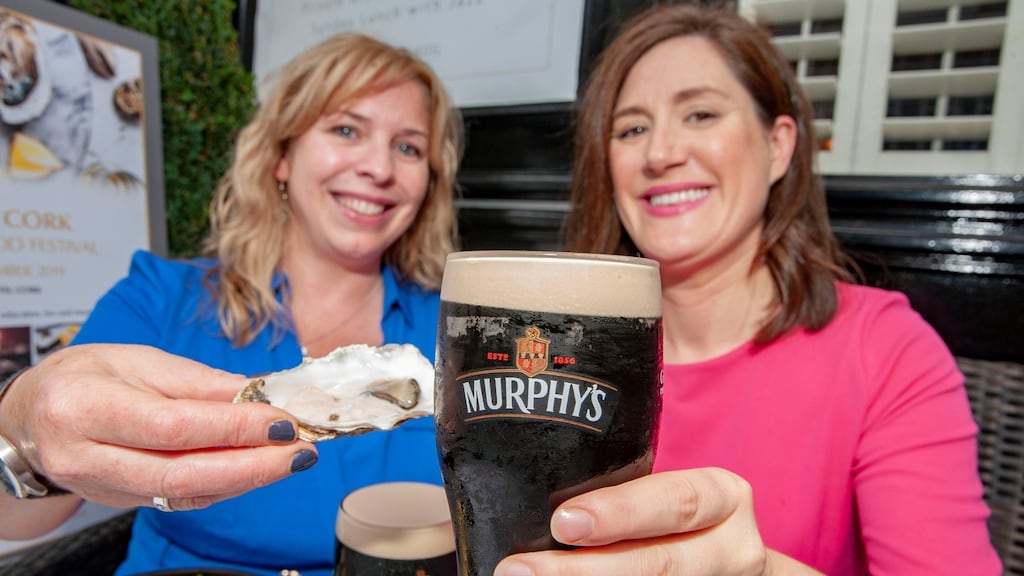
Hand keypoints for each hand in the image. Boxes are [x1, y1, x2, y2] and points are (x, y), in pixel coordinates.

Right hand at [0, 344, 315, 512]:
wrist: (32, 417)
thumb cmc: (84, 378)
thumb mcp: (137, 359)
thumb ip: (199, 382)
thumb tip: (258, 393)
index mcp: (84, 407)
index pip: (172, 426)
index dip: (233, 427)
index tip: (282, 420)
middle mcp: (86, 456)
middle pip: (181, 472)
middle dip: (251, 465)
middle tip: (300, 451)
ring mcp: (101, 487)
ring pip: (184, 493)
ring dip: (246, 479)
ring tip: (290, 459)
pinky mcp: (121, 502)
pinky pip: (180, 498)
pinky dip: (224, 485)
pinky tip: (256, 469)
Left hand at [494, 468, 772, 575]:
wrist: (727, 565)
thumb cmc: (676, 520)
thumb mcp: (667, 496)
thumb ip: (622, 496)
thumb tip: (529, 501)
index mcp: (721, 498)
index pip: (674, 501)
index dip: (620, 512)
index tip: (562, 521)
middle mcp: (731, 548)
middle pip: (661, 564)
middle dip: (584, 571)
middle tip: (520, 569)